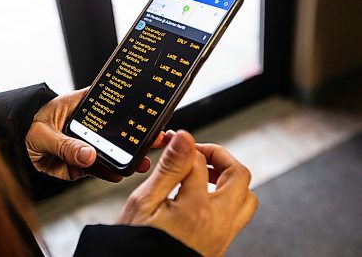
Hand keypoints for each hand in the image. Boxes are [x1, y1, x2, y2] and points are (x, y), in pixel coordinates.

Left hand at [25, 88, 168, 181]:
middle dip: (135, 135)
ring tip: (141, 162)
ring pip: (111, 151)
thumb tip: (88, 155)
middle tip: (154, 139)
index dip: (128, 107)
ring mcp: (86, 145)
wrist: (13, 153)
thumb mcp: (43, 134)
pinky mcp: (82, 163)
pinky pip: (98, 168)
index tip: (146, 113)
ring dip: (127, 157)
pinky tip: (119, 174)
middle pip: (116, 129)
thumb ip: (65, 144)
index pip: (109, 102)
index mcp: (80, 105)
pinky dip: (108, 172)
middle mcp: (87, 125)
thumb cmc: (26, 129)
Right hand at [117, 131, 257, 256]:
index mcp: (197, 209)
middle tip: (198, 154)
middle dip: (220, 158)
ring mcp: (222, 237)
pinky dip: (228, 199)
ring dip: (230, 180)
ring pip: (246, 198)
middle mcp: (217, 223)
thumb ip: (169, 169)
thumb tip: (184, 139)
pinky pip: (238, 217)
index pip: (201, 162)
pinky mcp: (220, 246)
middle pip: (239, 176)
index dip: (186, 147)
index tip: (174, 146)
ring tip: (205, 175)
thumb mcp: (144, 202)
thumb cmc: (136, 244)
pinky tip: (204, 198)